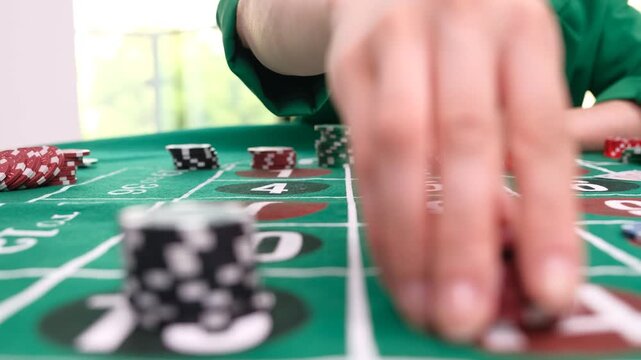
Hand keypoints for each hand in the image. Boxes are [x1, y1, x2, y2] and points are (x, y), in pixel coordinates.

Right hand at [326, 0, 581, 340]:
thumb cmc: (470, 35)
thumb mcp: (509, 64)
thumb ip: (512, 140)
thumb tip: (512, 241)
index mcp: (522, 27)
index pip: (537, 133)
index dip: (546, 217)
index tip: (549, 289)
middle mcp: (459, 26)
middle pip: (463, 142)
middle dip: (464, 239)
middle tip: (465, 317)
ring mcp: (395, 41)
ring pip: (398, 150)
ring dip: (409, 237)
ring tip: (423, 304)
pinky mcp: (347, 64)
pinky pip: (358, 149)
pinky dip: (377, 212)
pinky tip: (394, 258)